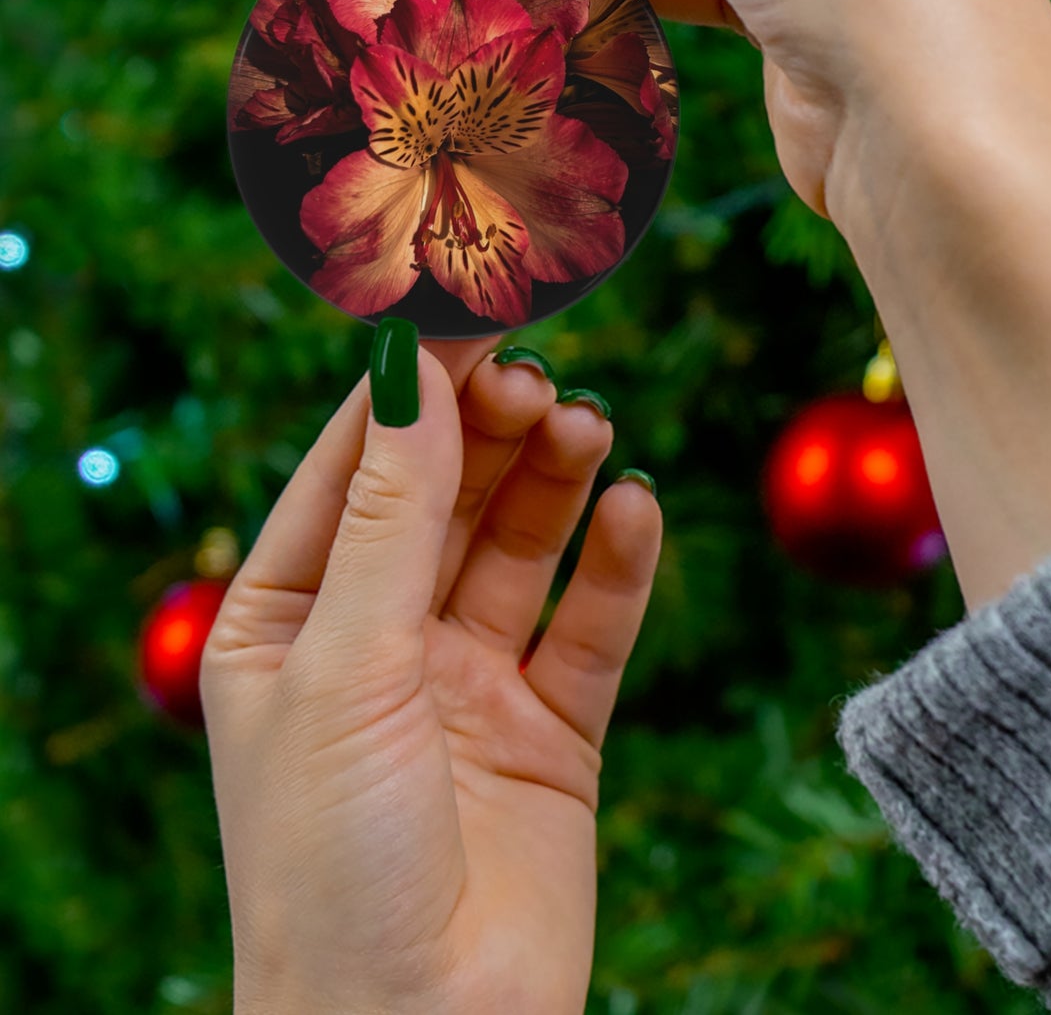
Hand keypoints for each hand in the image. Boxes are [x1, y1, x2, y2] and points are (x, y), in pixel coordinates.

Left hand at [201, 332, 661, 1014]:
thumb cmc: (332, 863)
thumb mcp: (346, 665)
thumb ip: (391, 516)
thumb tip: (411, 370)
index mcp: (288, 623)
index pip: (353, 471)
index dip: (410, 392)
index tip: (469, 314)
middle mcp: (379, 643)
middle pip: (447, 497)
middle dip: (491, 433)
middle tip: (541, 378)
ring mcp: (469, 684)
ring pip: (522, 548)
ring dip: (556, 482)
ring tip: (589, 428)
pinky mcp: (552, 730)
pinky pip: (591, 625)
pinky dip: (618, 565)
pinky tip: (636, 510)